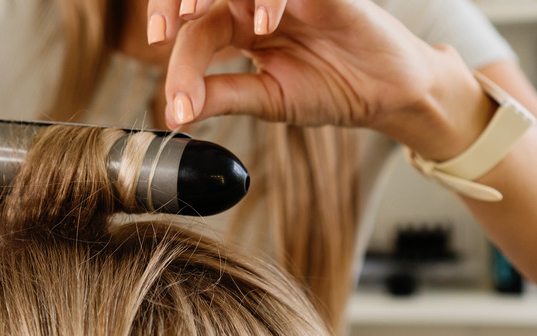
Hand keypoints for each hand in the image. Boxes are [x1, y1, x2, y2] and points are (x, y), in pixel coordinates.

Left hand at [150, 0, 442, 131]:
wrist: (385, 93)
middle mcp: (254, 5)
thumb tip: (175, 113)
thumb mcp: (268, 100)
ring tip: (190, 19)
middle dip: (173, 1)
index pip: (194, 30)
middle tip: (160, 32)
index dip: (172, 46)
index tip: (165, 81)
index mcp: (237, 29)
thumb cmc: (330, 90)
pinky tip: (264, 28)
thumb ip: (223, 97)